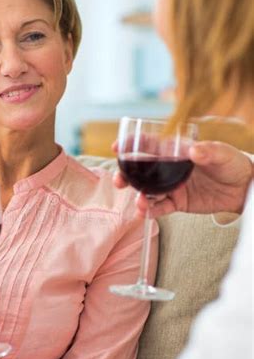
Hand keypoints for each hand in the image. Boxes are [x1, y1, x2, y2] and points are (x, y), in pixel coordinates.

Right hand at [113, 141, 252, 218]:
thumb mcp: (222, 154)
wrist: (243, 188)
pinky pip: (160, 207)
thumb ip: (208, 151)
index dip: (131, 145)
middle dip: (126, 175)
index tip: (117, 147)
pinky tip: (144, 212)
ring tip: (138, 202)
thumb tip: (194, 151)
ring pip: (147, 191)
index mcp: (175, 151)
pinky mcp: (178, 202)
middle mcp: (169, 168)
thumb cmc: (232, 163)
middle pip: (141, 171)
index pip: (149, 145)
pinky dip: (150, 211)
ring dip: (137, 196)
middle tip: (119, 181)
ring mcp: (171, 186)